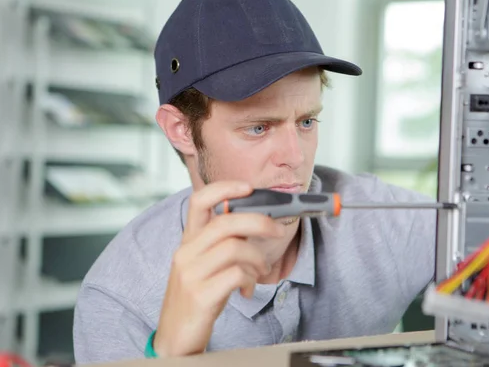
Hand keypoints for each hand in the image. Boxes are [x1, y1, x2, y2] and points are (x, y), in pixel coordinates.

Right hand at [153, 181, 282, 356]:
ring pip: (235, 247)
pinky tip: (247, 291)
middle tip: (277, 231)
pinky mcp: (200, 295)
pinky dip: (250, 280)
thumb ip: (223, 244)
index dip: (224, 188)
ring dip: (258, 258)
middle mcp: (185, 253)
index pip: (199, 201)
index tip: (248, 187)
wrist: (175, 338)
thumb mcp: (206, 265)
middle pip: (226, 222)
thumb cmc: (198, 297)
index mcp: (188, 242)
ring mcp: (191, 274)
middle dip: (259, 222)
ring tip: (261, 271)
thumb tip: (257, 224)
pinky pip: (236, 275)